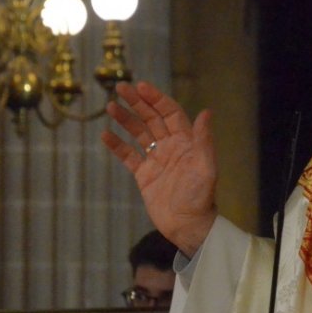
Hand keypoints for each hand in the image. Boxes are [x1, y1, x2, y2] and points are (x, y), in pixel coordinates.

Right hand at [102, 81, 217, 256]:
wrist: (188, 226)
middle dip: (137, 102)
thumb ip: (204, 140)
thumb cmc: (201, 197)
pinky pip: (128, 156)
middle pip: (152, 119)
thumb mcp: (206, 168)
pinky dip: (117, 146)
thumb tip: (206, 111)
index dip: (156, 99)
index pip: (169, 113)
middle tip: (119, 87)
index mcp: (186, 142)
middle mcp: (171, 147)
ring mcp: (156, 160)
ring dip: (125, 119)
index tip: (141, 86)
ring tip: (110, 106)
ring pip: (138, 134)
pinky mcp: (144, 175)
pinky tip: (105, 134)